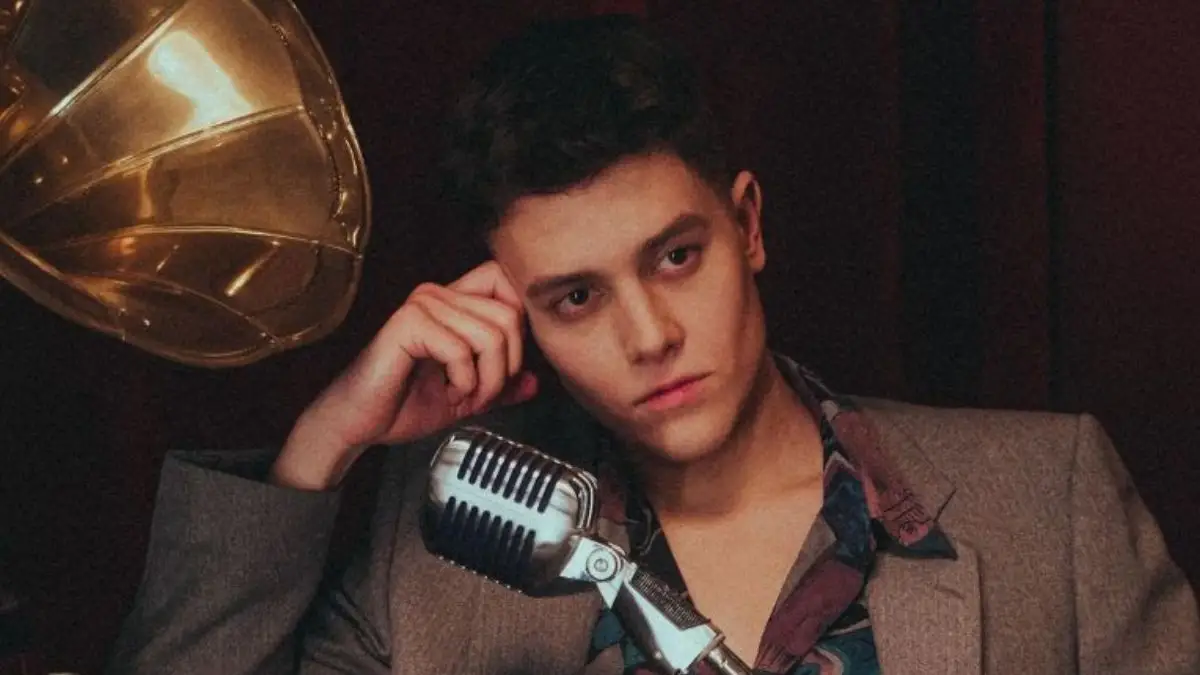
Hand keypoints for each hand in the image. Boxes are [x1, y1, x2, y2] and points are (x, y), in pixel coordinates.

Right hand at [270, 261, 538, 489]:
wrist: (358, 424)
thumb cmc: (404, 405)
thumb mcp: (468, 396)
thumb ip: (501, 386)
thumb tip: (536, 382)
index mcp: (453, 301)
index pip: (507, 282)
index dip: (520, 325)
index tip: (506, 366)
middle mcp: (438, 294)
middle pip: (510, 315)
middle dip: (506, 367)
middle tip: (483, 394)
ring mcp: (422, 305)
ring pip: (492, 334)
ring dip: (487, 380)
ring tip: (464, 397)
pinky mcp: (408, 324)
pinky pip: (462, 349)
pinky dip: (464, 382)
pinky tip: (447, 393)